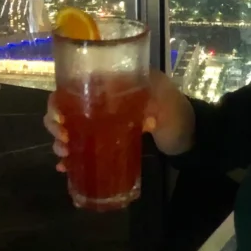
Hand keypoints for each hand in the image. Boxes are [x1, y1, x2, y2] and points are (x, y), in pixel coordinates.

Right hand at [43, 70, 195, 171]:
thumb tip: (144, 122)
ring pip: (71, 127)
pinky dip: (72, 156)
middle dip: (56, 123)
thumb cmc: (179, 113)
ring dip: (60, 140)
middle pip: (67, 107)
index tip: (60, 119)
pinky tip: (65, 168)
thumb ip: (154, 105)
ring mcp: (105, 121)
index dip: (60, 100)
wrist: (193, 137)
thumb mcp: (167, 102)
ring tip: (63, 156)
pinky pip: (84, 145)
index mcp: (114, 82)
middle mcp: (103, 100)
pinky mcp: (109, 141)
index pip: (77, 84)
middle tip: (63, 140)